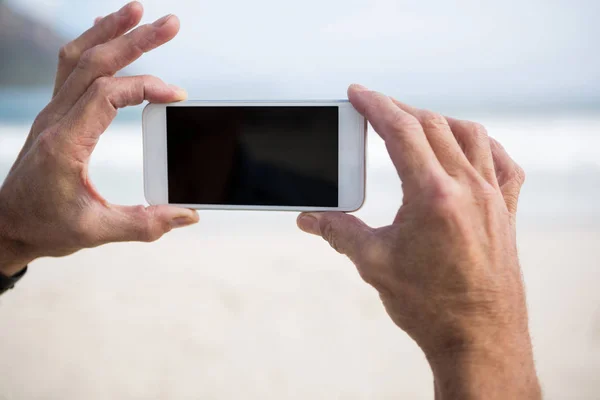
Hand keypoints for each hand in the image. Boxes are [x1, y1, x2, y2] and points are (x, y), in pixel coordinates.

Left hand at [0, 2, 197, 275]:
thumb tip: (188, 214)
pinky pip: (70, 66)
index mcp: (66, 144)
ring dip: (110, 31)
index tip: (176, 95)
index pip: (108, 96)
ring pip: (79, 56)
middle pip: (95, 63)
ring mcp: (53, 112)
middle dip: (135, 39)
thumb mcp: (97, 231)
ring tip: (138, 12)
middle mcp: (56, 119)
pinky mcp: (56, 112)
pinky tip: (109, 34)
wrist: (8, 224)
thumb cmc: (47, 227)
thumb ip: (145, 223)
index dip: (146, 88)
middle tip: (170, 23)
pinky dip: (92, 43)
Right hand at [297, 85, 539, 398]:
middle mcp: (468, 188)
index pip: (401, 131)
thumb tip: (309, 217)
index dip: (375, 105)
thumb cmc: (430, 305)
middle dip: (398, 111)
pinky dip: (481, 145)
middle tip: (374, 109)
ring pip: (468, 135)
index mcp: (434, 195)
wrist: (479, 338)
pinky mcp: (507, 211)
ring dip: (437, 121)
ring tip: (413, 124)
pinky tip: (468, 148)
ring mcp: (493, 197)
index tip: (358, 93)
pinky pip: (502, 162)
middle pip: (432, 126)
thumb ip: (338, 232)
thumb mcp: (374, 264)